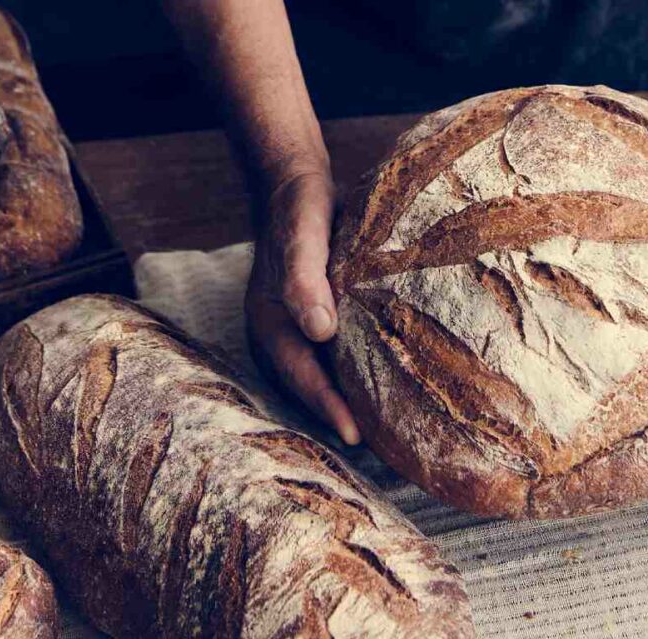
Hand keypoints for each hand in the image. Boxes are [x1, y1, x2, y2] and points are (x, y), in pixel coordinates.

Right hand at [246, 169, 360, 444]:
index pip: (300, 375)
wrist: (295, 185)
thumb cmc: (299, 209)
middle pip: (305, 386)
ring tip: (379, 427)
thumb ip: (305, 280)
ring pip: (315, 375)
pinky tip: (377, 382)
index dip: (328, 406)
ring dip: (342, 399)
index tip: (356, 435)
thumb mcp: (303, 236)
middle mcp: (277, 332)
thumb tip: (320, 330)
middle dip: (336, 415)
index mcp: (268, 321)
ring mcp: (292, 327)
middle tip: (377, 446)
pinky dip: (347, 374)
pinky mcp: (311, 318)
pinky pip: (327, 357)